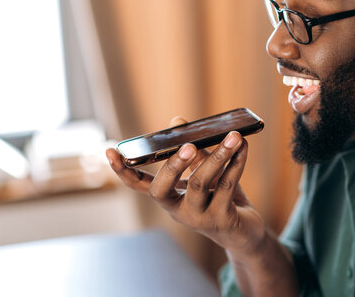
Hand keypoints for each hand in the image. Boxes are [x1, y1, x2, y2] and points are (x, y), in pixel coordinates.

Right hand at [106, 117, 265, 254]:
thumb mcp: (203, 171)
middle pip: (162, 190)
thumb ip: (191, 150)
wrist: (244, 232)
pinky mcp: (222, 220)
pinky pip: (227, 186)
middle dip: (172, 166)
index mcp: (169, 197)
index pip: (139, 185)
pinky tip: (243, 147)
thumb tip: (177, 123)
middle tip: (187, 145)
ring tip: (233, 136)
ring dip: (218, 155)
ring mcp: (198, 218)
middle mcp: (178, 210)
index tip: (110, 151)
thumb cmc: (219, 197)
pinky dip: (237, 163)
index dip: (123, 170)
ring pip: (200, 184)